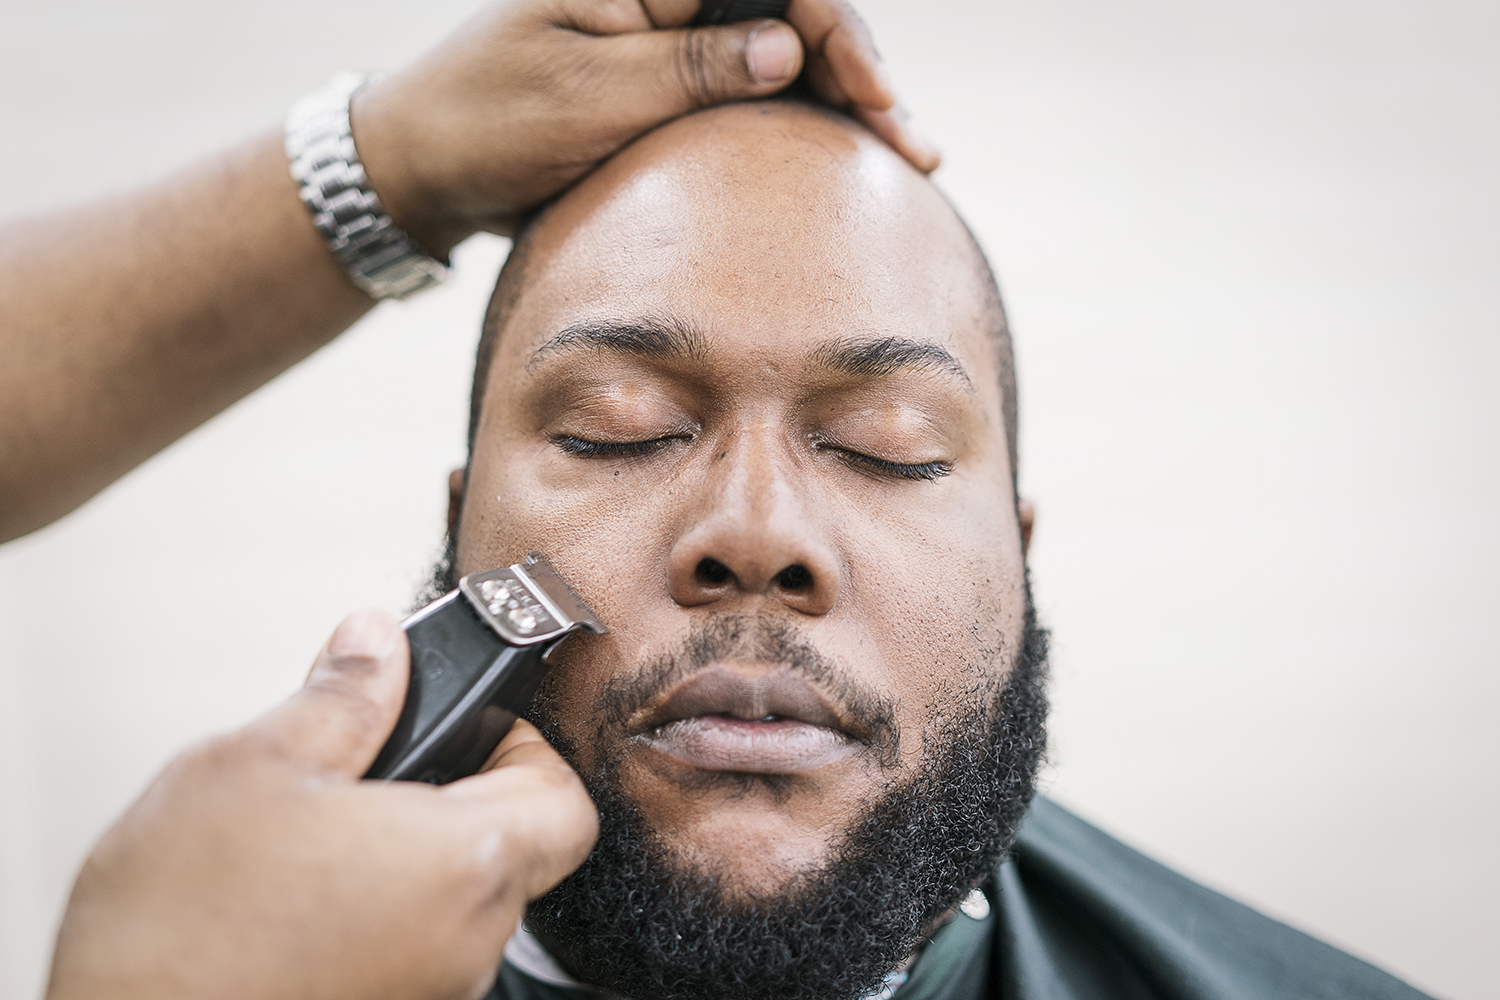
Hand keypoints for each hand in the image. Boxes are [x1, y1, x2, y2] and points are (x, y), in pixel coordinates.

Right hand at [45, 611, 598, 999]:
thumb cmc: (179, 927)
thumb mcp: (252, 767)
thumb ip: (339, 697)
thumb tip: (378, 640)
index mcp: (462, 864)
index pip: (565, 798)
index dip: (524, 748)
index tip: (457, 726)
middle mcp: (470, 942)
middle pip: (512, 847)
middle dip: (450, 797)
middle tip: (368, 775)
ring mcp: (433, 991)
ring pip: (457, 902)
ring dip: (406, 859)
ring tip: (316, 840)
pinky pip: (413, 948)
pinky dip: (376, 914)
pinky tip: (297, 901)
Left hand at [353, 0, 938, 252]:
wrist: (427, 164)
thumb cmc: (487, 122)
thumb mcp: (586, 98)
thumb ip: (689, 67)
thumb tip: (788, 47)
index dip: (837, 31)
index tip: (871, 99)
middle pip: (795, 7)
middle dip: (859, 67)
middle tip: (914, 145)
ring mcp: (672, 30)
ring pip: (787, 45)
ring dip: (845, 96)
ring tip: (905, 155)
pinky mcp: (671, 73)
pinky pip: (756, 82)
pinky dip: (804, 116)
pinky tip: (847, 151)